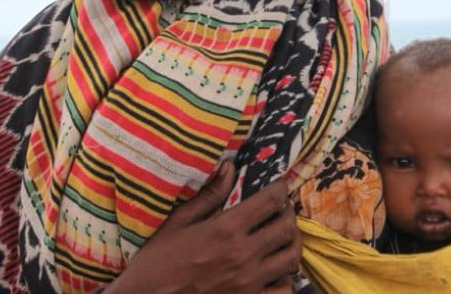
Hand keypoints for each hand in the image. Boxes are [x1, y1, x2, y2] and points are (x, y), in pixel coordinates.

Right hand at [104, 164, 301, 293]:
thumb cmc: (158, 260)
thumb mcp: (178, 222)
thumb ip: (208, 195)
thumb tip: (229, 167)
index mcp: (226, 229)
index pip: (269, 201)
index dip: (281, 189)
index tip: (281, 186)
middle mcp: (243, 254)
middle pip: (286, 228)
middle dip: (289, 214)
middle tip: (284, 209)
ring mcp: (249, 281)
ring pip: (291, 258)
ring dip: (292, 243)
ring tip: (285, 236)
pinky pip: (283, 290)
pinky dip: (286, 279)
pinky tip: (277, 270)